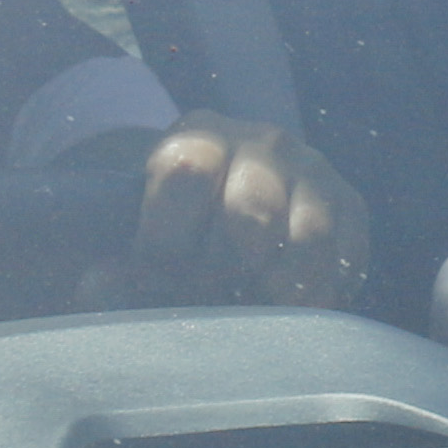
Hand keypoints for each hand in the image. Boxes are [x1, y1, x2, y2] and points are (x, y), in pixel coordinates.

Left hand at [98, 115, 370, 309]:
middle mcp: (261, 141)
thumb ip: (112, 267)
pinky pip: (345, 254)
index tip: (155, 278)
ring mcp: (312, 169)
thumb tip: (98, 286)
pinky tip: (290, 308)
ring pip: (305, 235)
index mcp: (196, 138)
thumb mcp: (136, 238)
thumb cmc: (174, 233)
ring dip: (274, 287)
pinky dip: (318, 293)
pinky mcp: (350, 204)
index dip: (166, 240)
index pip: (185, 173)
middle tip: (205, 298)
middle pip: (248, 210)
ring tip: (250, 307)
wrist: (227, 210)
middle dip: (221, 271)